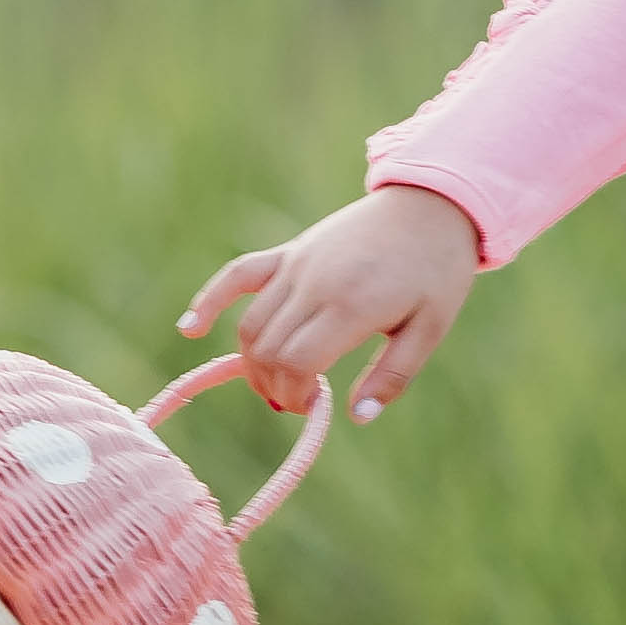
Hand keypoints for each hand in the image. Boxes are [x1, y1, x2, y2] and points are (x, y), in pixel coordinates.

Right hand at [181, 186, 480, 421]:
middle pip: (268, 350)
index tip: (311, 408)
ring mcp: (296, 264)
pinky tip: (188, 329)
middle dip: (274, 387)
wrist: (430, 206)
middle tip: (300, 402)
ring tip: (275, 385)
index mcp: (351, 306)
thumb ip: (393, 375)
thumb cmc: (436, 272)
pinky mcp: (289, 251)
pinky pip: (238, 276)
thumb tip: (358, 418)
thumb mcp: (430, 328)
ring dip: (252, 362)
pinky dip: (210, 302)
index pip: (297, 363)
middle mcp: (314, 283)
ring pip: (251, 324)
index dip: (293, 395)